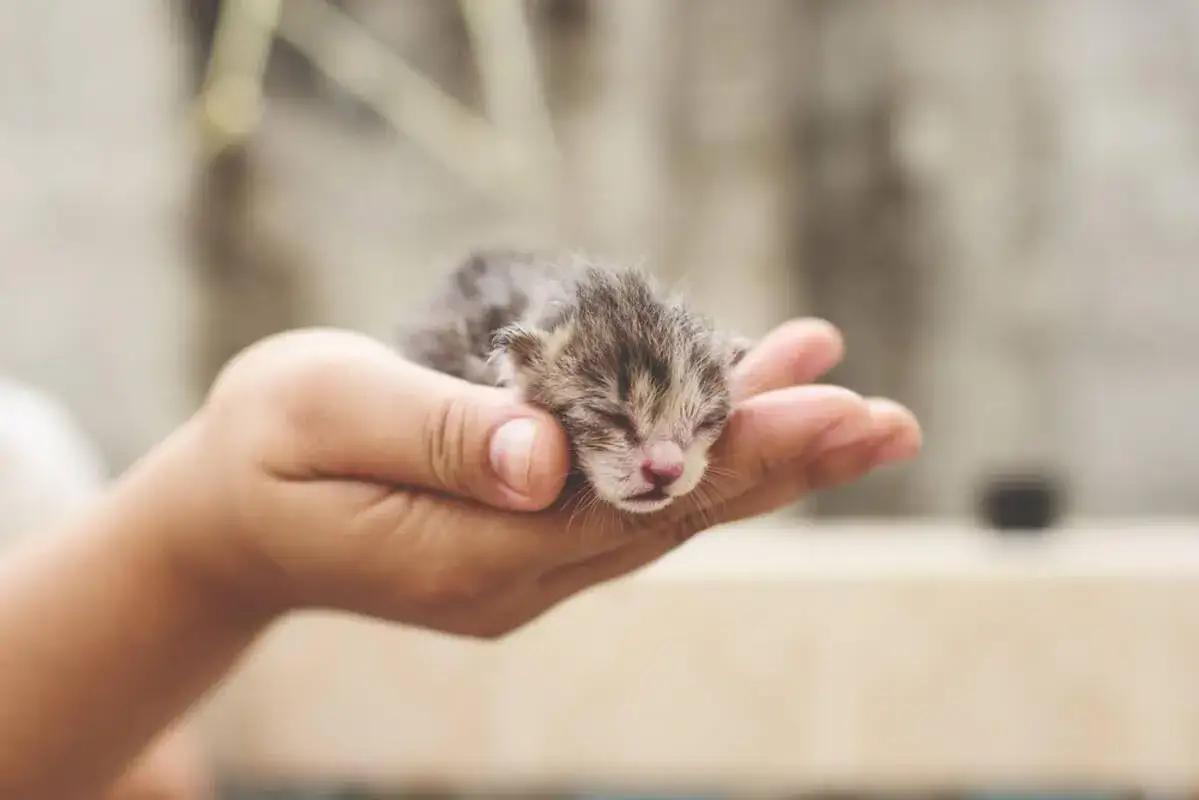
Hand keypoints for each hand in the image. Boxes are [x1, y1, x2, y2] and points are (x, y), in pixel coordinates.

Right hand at [179, 320, 919, 635]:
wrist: (231, 521)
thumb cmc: (267, 449)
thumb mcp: (326, 413)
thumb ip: (435, 432)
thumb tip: (543, 451)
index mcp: (471, 552)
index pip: (634, 501)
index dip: (736, 449)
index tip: (830, 404)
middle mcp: (520, 576)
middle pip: (674, 514)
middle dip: (782, 458)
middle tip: (887, 416)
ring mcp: (530, 567)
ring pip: (665, 507)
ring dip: (755, 452)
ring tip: (846, 396)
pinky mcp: (529, 540)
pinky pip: (632, 496)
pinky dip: (695, 448)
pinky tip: (744, 393)